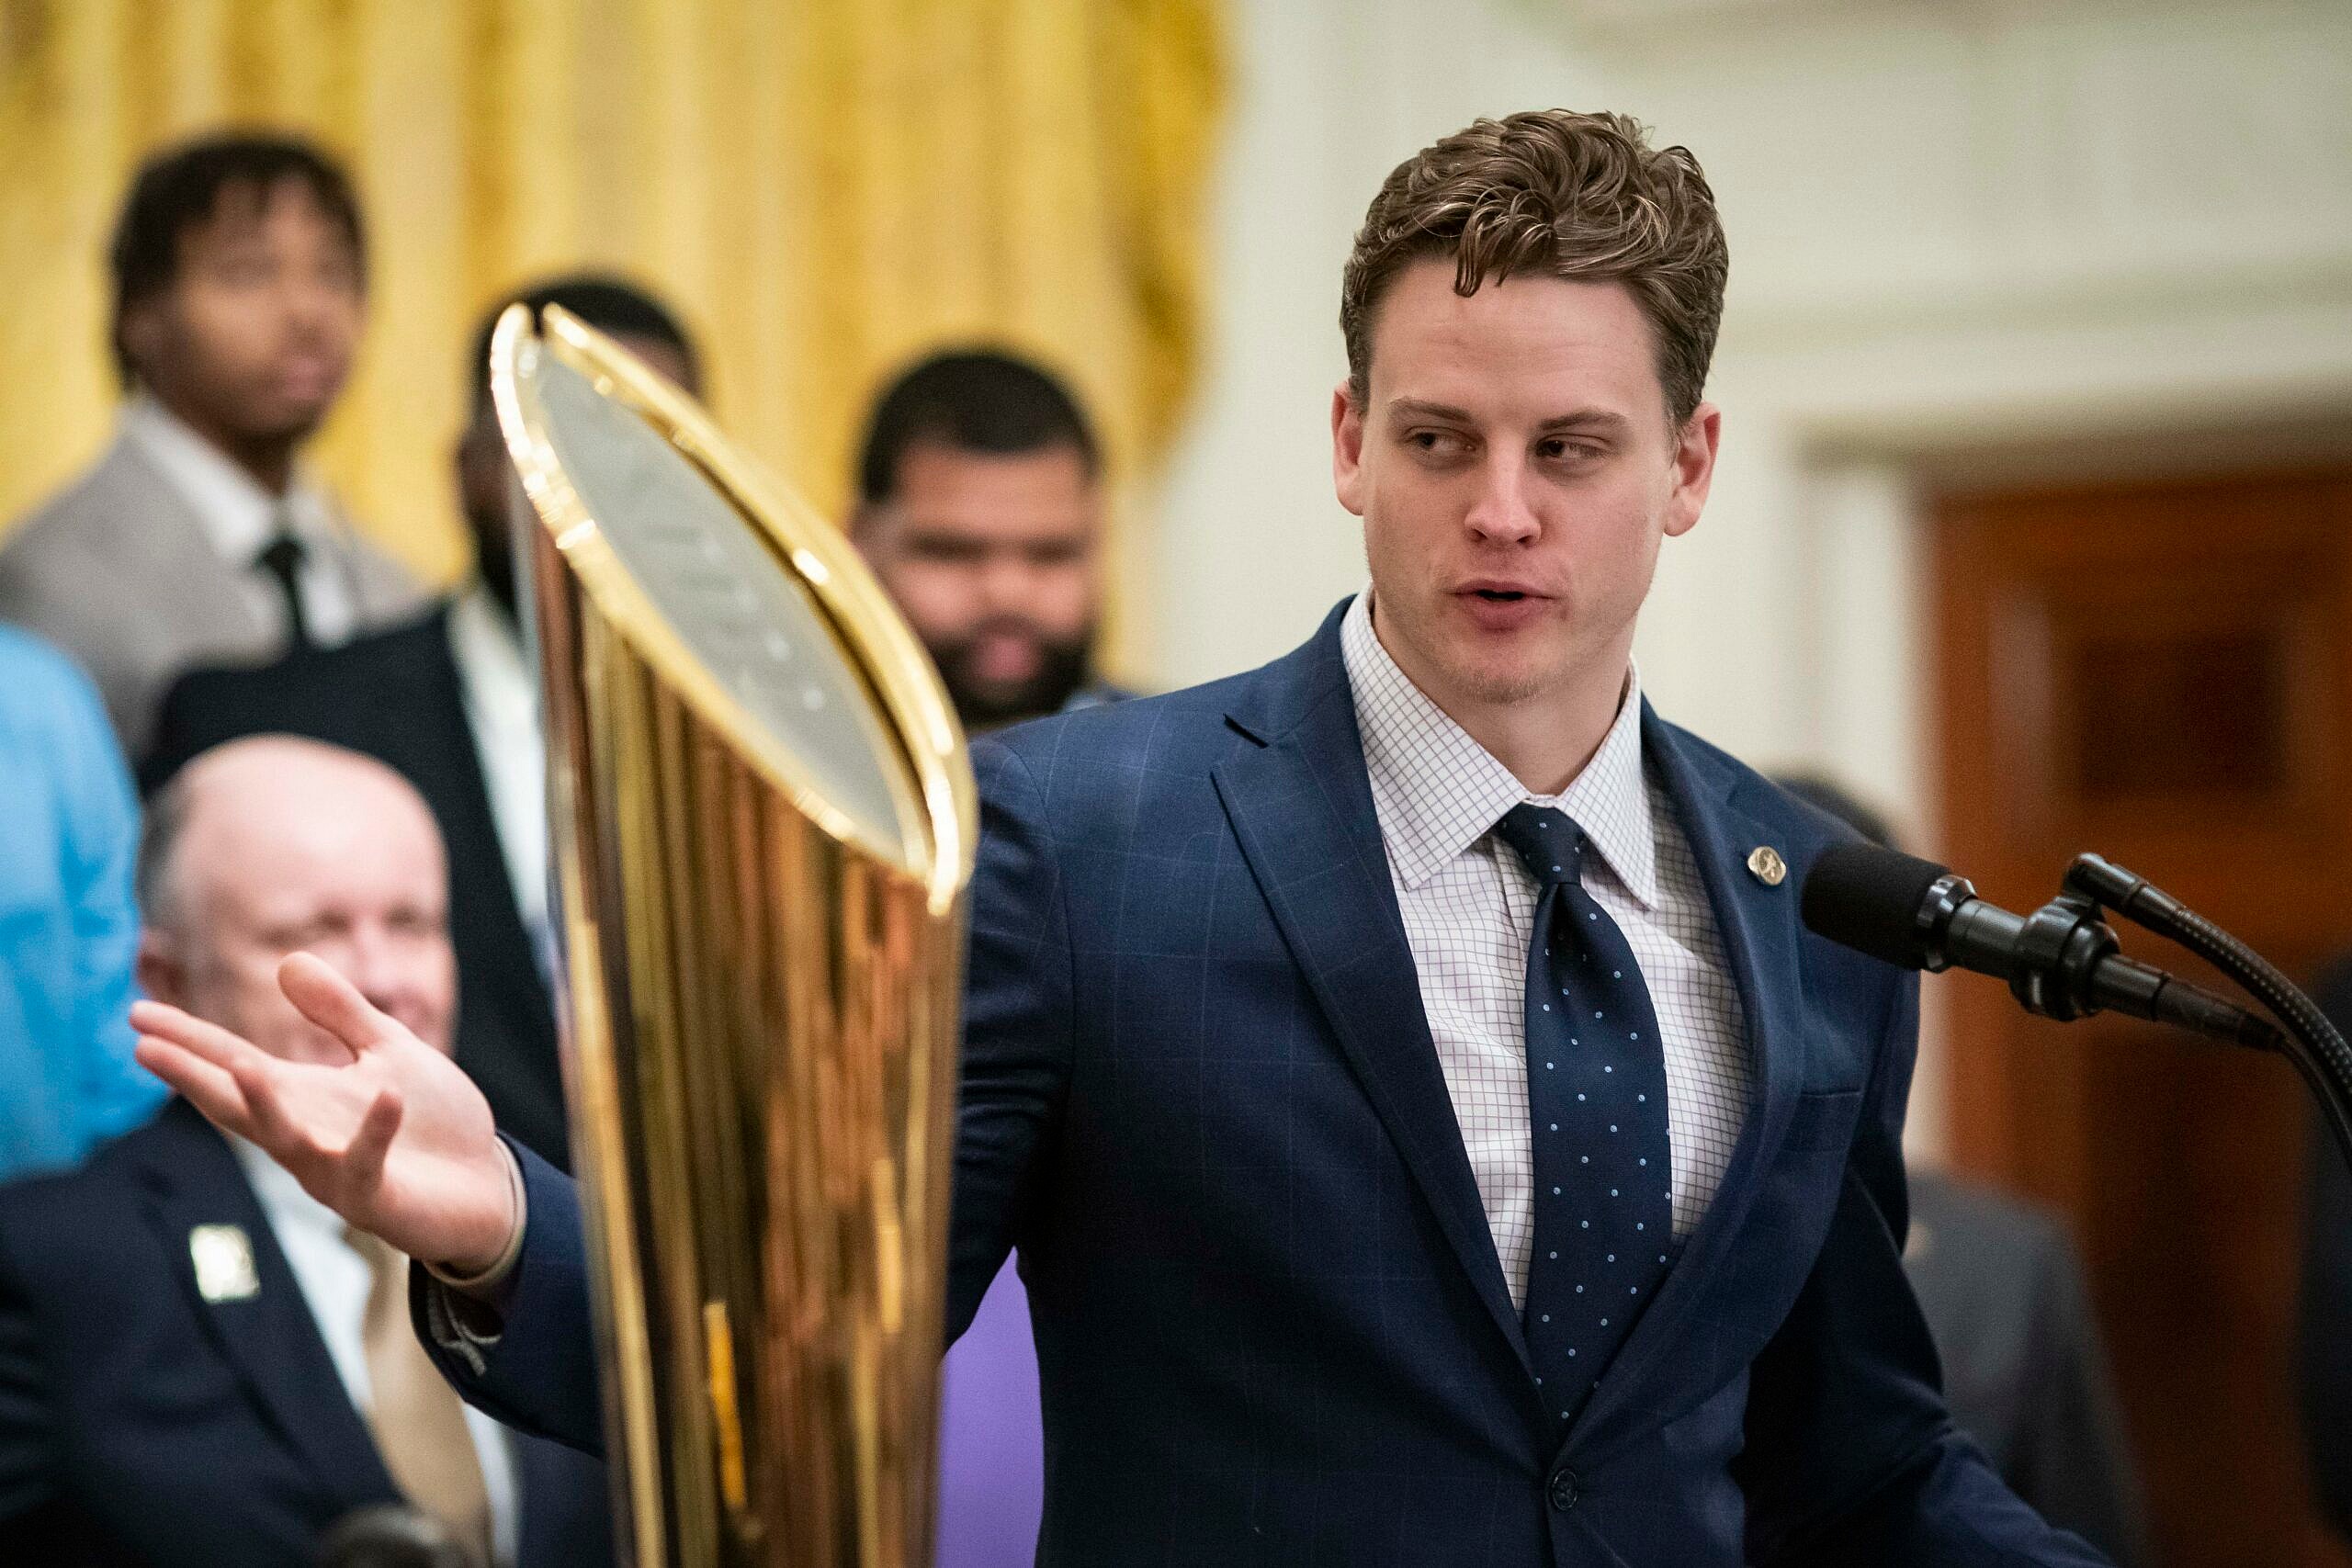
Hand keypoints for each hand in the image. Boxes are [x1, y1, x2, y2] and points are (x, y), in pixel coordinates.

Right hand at [133, 952, 517, 1274]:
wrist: (486, 1184)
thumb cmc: (434, 1122)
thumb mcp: (386, 1051)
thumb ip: (341, 1012)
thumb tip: (287, 961)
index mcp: (304, 1098)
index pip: (233, 1064)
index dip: (189, 1042)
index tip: (138, 1015)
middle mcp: (306, 1136)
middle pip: (237, 1104)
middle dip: (193, 1076)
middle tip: (143, 1047)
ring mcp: (335, 1171)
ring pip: (288, 1141)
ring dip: (266, 1106)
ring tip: (242, 1066)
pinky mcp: (376, 1197)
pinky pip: (368, 1163)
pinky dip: (376, 1130)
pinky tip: (387, 1095)